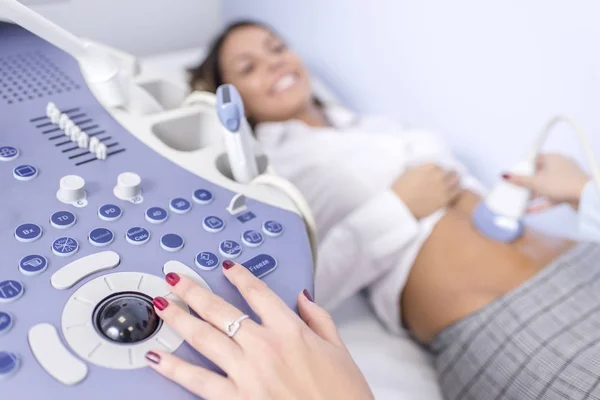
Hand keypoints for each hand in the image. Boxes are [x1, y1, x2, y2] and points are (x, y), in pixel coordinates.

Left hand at [146, 264, 373, 399]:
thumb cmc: (344, 396)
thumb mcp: (339, 350)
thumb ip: (319, 319)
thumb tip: (303, 297)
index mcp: (291, 331)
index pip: (258, 292)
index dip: (239, 275)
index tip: (226, 267)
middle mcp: (265, 346)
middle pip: (220, 309)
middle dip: (194, 291)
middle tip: (176, 279)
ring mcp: (248, 372)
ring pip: (204, 337)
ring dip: (179, 318)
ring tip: (162, 306)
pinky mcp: (237, 399)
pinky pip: (198, 380)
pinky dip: (174, 368)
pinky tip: (158, 356)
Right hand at [391, 163, 460, 218]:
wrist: (399, 206)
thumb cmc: (399, 189)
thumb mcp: (408, 172)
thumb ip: (420, 169)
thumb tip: (423, 169)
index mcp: (430, 166)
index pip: (442, 165)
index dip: (441, 169)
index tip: (441, 172)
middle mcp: (439, 175)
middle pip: (452, 172)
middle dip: (451, 174)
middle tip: (450, 177)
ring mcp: (443, 187)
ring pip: (457, 182)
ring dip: (455, 182)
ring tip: (454, 184)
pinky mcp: (445, 199)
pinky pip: (456, 193)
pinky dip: (456, 191)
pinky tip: (454, 193)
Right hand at [503, 153, 588, 211]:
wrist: (585, 197)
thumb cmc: (563, 183)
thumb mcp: (535, 182)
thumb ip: (519, 180)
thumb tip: (505, 175)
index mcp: (552, 158)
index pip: (534, 158)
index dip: (523, 166)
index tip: (514, 173)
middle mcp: (559, 166)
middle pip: (537, 174)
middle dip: (525, 183)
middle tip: (514, 188)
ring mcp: (564, 179)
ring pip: (543, 186)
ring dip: (532, 195)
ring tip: (519, 201)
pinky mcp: (567, 191)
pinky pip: (550, 196)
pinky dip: (540, 202)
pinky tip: (529, 210)